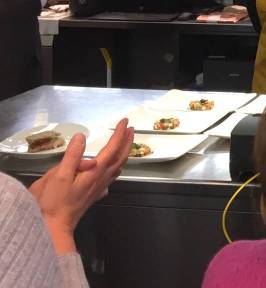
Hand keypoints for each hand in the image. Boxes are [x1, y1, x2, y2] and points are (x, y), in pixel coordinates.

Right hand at [30, 118, 132, 253]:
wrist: (54, 227)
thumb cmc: (53, 202)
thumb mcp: (58, 176)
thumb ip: (72, 156)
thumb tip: (81, 136)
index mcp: (95, 171)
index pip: (112, 148)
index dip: (118, 134)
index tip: (124, 121)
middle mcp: (101, 178)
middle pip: (120, 157)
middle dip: (126, 141)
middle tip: (130, 128)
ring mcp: (99, 188)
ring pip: (117, 167)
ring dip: (123, 153)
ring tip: (125, 144)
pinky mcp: (94, 195)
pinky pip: (110, 178)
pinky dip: (115, 168)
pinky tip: (113, 169)